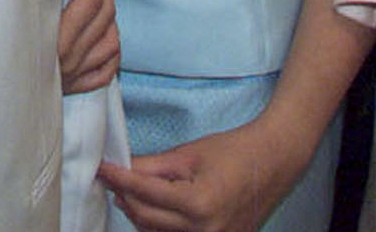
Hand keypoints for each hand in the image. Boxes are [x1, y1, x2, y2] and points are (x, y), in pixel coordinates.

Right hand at [57, 0, 119, 93]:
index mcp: (56, 39)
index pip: (93, 0)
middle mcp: (68, 60)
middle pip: (105, 16)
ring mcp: (72, 75)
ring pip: (111, 42)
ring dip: (109, 18)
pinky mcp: (72, 86)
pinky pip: (105, 71)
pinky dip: (109, 51)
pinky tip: (102, 35)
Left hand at [98, 120, 298, 231]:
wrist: (274, 161)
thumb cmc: (234, 151)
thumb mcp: (188, 154)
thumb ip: (151, 166)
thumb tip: (121, 169)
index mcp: (197, 203)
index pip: (143, 193)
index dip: (118, 179)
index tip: (101, 169)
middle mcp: (204, 230)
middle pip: (145, 219)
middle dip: (125, 197)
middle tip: (112, 178)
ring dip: (139, 213)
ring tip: (130, 191)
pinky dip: (160, 225)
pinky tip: (153, 208)